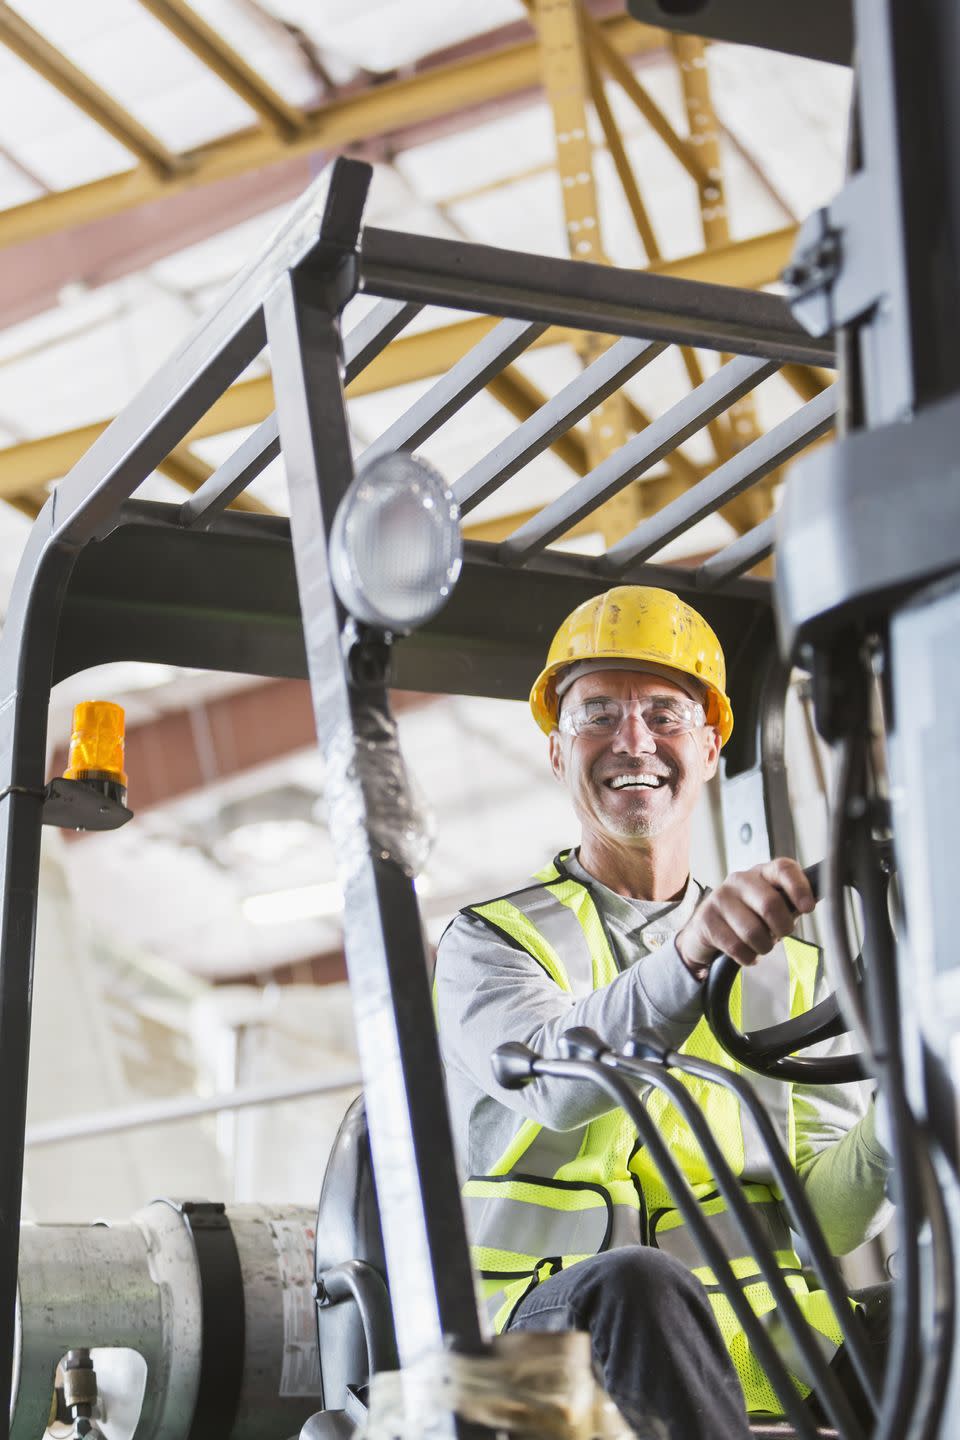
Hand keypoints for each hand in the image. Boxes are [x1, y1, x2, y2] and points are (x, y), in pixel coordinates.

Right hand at [676, 858, 814, 979]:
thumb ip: (791, 904)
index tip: (808, 908)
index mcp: (762, 873)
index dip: (799, 887)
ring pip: (753, 931)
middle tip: (779, 935)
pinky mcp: (706, 919)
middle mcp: (739, 880)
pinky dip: (747, 957)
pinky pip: (736, 946)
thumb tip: (810, 905)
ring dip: (763, 947)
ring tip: (760, 946)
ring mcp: (720, 897)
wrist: (707, 932)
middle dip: (782, 928)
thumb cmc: (749, 918)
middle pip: (770, 904)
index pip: (783, 869)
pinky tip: (745, 953)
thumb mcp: (772, 908)